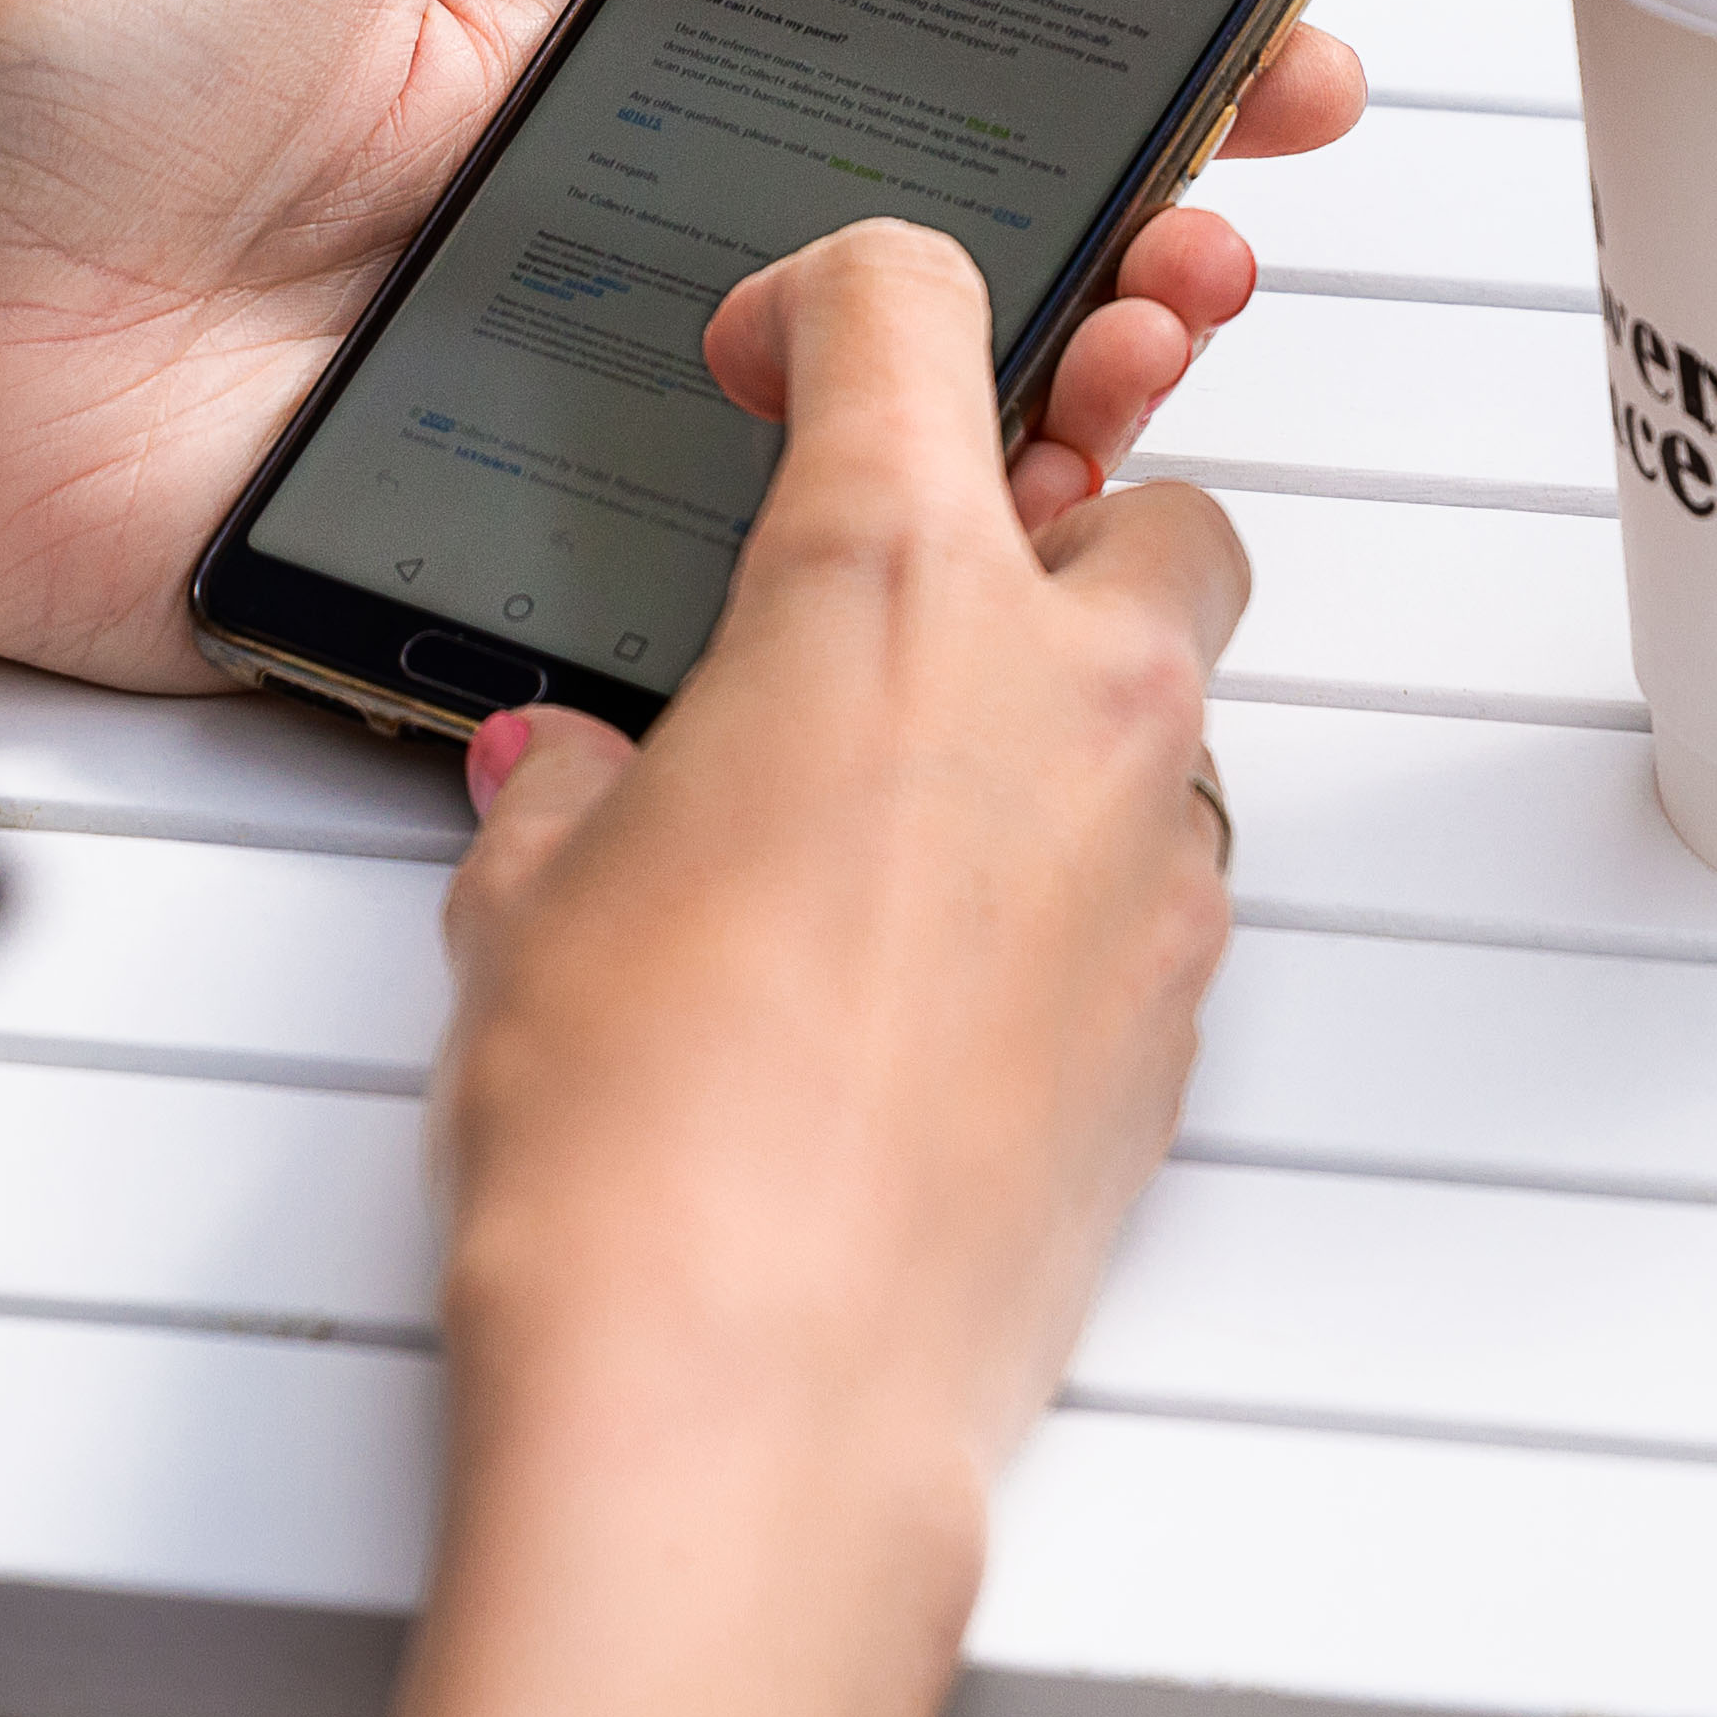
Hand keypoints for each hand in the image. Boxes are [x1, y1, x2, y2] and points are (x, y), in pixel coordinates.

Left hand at [0, 0, 1369, 687]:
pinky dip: (863, 593)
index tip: (1232, 39)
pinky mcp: (498, 590)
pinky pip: (712, 614)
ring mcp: (569, 443)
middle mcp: (600, 277)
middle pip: (918, 278)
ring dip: (1038, 406)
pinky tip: (980, 537)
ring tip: (1143, 343)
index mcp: (577, 102)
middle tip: (1231, 211)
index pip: (887, 83)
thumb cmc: (48, 101)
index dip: (1072, 69)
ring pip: (857, 454)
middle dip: (1118, 240)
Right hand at [236, 226, 1241, 1716]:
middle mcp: (1071, 697)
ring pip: (1165, 711)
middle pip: (1143, 503)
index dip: (825, 301)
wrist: (753, 1415)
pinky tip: (918, 991)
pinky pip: (1154, 886)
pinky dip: (1065, 893)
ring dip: (1055, 729)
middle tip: (883, 617)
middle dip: (1041, 528)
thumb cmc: (633, 1149)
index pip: (909, 307)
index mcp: (889, 591)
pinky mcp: (1189, 1024)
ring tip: (876, 838)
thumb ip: (571, 794)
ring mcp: (1158, 866)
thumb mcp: (527, 908)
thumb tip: (581, 782)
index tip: (775, 356)